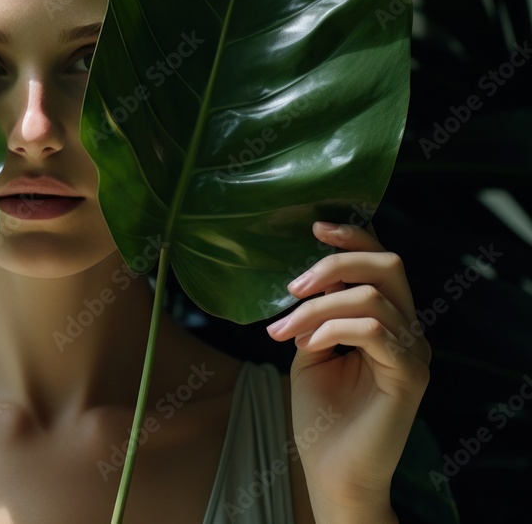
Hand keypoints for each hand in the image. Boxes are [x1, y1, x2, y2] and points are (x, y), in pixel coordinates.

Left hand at [265, 221, 430, 513]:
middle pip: (388, 265)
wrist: (332, 470)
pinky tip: (308, 344)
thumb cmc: (321, 413)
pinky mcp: (409, 377)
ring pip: (372, 298)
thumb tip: (306, 280)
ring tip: (284, 330)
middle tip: (293, 287)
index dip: (354, 236)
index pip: (382, 261)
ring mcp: (413, 352)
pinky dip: (334, 329)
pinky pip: (374, 331)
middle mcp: (409, 330)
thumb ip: (316, 313)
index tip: (314, 227)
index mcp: (388, 319)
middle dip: (335, 264)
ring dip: (318, 308)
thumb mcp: (310, 348)